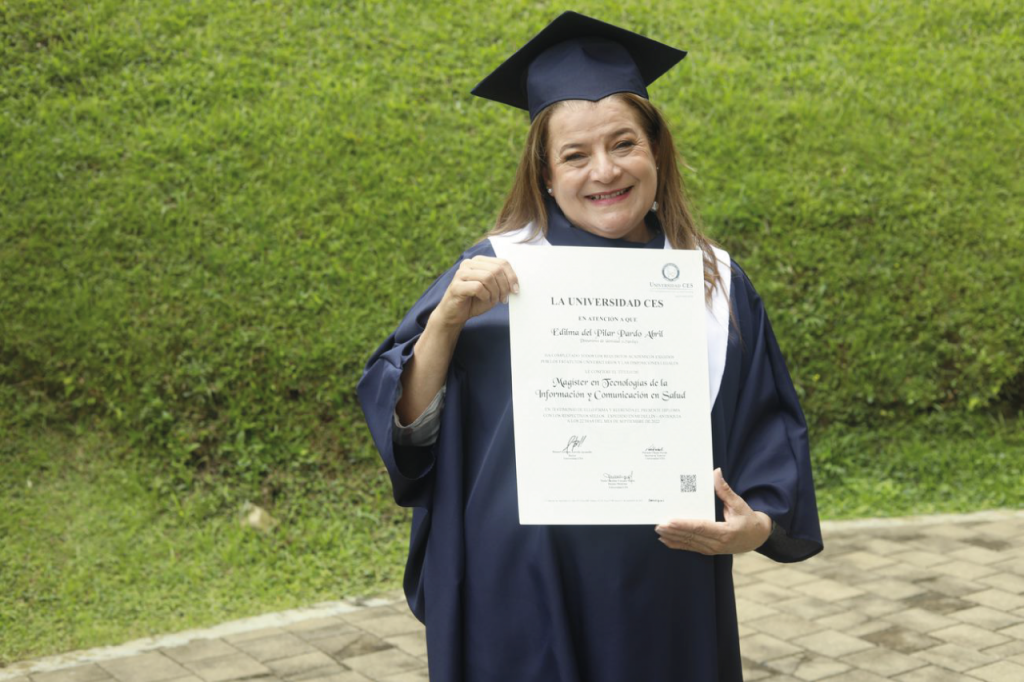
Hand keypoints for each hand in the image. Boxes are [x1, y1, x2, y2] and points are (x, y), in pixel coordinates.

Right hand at [431, 256, 518, 329]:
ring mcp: (461, 273)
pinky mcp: (456, 286)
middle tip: (504, 299)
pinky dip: (485, 296)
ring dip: (495, 292)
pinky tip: (483, 300)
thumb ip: (501, 282)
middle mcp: (469, 264)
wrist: (455, 314)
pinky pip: (478, 287)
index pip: (502, 262)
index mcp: (479, 261)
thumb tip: (515, 282)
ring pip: (488, 277)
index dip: (512, 276)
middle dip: (504, 286)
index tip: (515, 290)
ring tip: (493, 300)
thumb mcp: (492, 289)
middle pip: (496, 269)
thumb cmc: (475, 301)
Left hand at [655, 468, 772, 554]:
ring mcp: (713, 549)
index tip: (670, 521)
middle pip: (691, 536)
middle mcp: (718, 544)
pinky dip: (677, 544)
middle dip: (673, 531)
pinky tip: (665, 540)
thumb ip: (725, 490)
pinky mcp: (709, 550)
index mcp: (726, 532)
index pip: (700, 528)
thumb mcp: (739, 504)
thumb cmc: (748, 519)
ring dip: (672, 537)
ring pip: (689, 543)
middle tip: (658, 524)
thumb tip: (715, 473)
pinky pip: (691, 547)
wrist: (757, 537)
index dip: (684, 525)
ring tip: (658, 530)